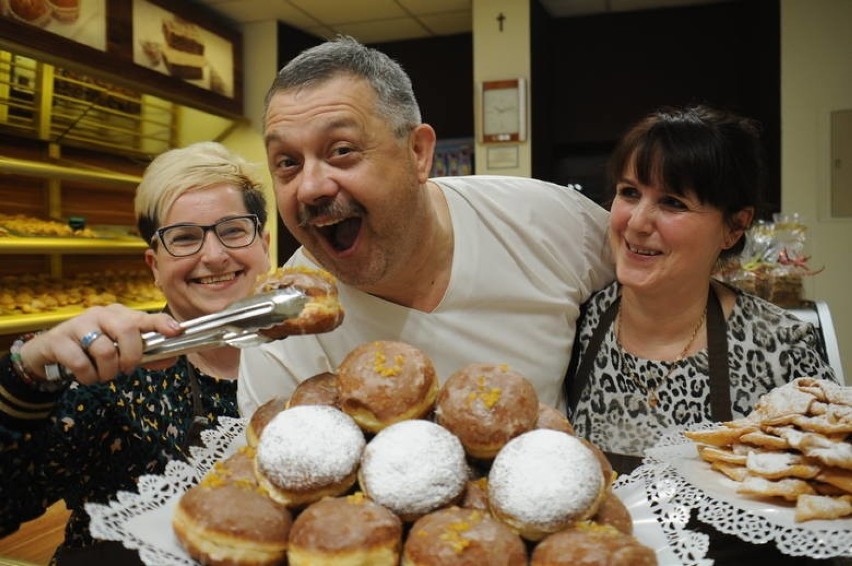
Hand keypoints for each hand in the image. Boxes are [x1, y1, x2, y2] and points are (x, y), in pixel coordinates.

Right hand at [19, 305, 181, 385]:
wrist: (50, 350)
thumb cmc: (92, 348)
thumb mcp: (120, 350)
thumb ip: (146, 355)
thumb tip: (171, 359)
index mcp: (119, 315)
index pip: (145, 316)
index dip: (162, 323)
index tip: (176, 331)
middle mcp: (101, 314)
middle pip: (127, 330)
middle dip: (131, 356)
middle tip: (126, 369)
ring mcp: (79, 324)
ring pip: (105, 350)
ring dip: (108, 371)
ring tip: (103, 374)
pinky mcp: (59, 340)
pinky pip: (81, 363)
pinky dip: (88, 376)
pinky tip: (87, 375)